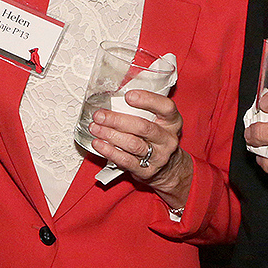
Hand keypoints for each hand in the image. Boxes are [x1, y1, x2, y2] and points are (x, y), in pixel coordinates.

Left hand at [86, 89, 191, 210]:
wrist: (169, 167)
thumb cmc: (157, 137)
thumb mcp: (158, 121)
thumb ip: (142, 110)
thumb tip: (113, 98)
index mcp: (172, 121)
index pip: (165, 107)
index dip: (147, 100)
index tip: (128, 96)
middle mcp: (168, 139)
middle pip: (143, 127)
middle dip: (117, 120)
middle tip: (100, 115)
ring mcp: (159, 156)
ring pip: (133, 144)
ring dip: (110, 135)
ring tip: (95, 128)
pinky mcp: (147, 171)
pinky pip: (126, 160)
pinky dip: (109, 151)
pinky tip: (98, 144)